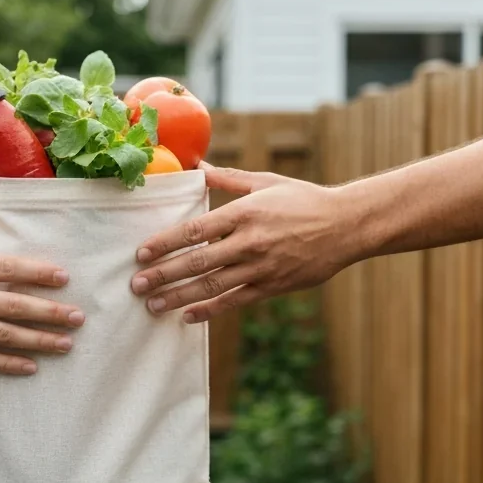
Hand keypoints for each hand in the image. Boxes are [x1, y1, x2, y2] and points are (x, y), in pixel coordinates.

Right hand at [0, 183, 84, 373]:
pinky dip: (7, 363)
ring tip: (65, 345)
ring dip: (37, 341)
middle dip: (49, 313)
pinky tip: (31, 366)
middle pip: (12, 306)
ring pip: (3, 336)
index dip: (36, 273)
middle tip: (78, 317)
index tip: (64, 277)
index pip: (5, 269)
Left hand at [130, 163, 355, 322]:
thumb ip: (227, 179)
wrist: (346, 226)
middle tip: (136, 285)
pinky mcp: (272, 286)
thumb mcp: (265, 182)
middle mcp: (250, 242)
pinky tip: (186, 316)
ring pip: (212, 286)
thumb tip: (196, 166)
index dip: (165, 243)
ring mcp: (261, 267)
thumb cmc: (303, 199)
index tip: (141, 253)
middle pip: (197, 262)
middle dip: (163, 275)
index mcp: (245, 213)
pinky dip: (209, 310)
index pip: (195, 231)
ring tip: (153, 306)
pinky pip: (234, 302)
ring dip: (178, 297)